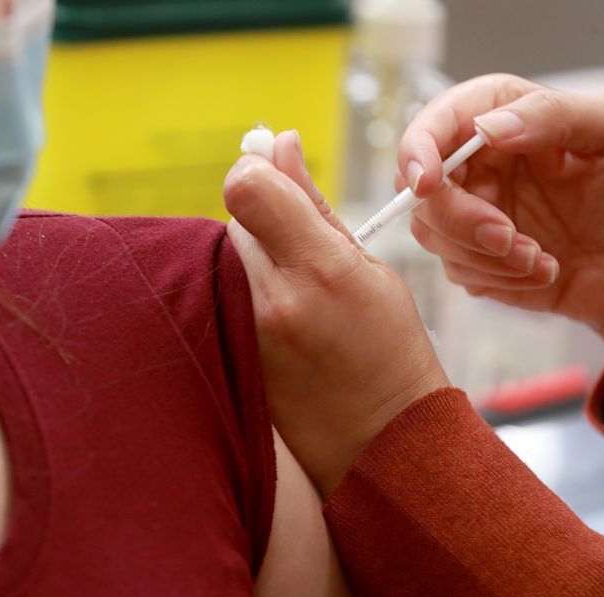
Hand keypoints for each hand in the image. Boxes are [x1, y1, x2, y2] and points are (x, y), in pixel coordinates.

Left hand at [223, 131, 448, 496]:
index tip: (274, 181)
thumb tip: (279, 143)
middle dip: (260, 221)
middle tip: (295, 254)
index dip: (256, 173)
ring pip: (224, 257)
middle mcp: (271, 301)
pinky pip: (216, 294)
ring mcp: (242, 334)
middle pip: (233, 219)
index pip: (246, 187)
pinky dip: (237, 293)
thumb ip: (314, 205)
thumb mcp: (368, 270)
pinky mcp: (225, 356)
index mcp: (320, 271)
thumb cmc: (387, 354)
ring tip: (289, 296)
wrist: (376, 445)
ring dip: (248, 260)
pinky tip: (272, 319)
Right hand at [397, 74, 603, 359]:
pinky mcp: (478, 258)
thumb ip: (550, 115)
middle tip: (506, 236)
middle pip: (422, 191)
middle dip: (458, 220)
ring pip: (434, 237)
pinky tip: (543, 270)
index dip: (418, 151)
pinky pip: (460, 272)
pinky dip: (501, 278)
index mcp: (502, 117)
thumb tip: (487, 127)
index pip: (434, 125)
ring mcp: (474, 213)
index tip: (428, 182)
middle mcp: (478, 164)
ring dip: (484, 256)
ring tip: (539, 257)